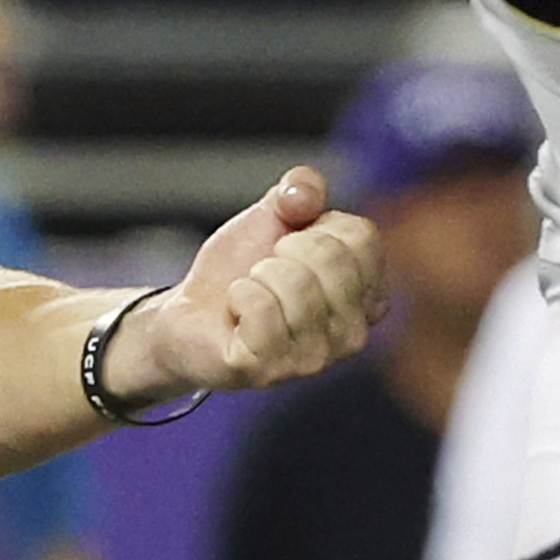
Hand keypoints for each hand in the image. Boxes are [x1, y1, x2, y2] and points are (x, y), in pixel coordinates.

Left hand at [103, 167, 383, 401]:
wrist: (192, 307)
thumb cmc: (242, 266)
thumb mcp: (275, 213)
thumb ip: (302, 189)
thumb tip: (303, 195)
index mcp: (368, 296)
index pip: (361, 237)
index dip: (315, 225)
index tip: (293, 242)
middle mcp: (352, 335)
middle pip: (331, 258)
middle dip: (284, 248)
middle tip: (266, 269)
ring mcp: (313, 360)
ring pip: (296, 285)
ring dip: (258, 274)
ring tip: (251, 290)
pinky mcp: (268, 371)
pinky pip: (260, 310)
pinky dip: (239, 295)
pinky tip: (236, 310)